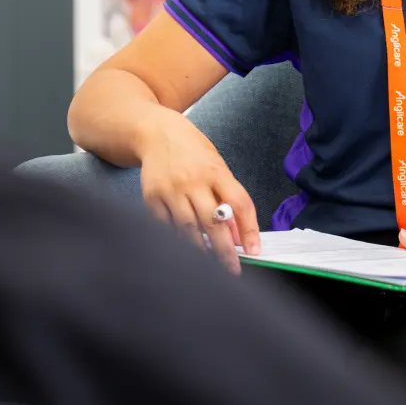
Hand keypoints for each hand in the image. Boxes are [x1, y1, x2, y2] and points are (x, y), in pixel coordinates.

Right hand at [136, 113, 261, 273]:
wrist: (156, 134)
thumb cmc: (193, 153)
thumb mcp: (217, 167)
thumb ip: (228, 198)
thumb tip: (238, 237)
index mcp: (215, 171)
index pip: (239, 203)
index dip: (249, 229)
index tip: (254, 251)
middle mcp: (193, 180)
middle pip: (213, 222)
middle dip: (224, 251)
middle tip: (232, 270)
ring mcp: (170, 189)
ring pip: (188, 229)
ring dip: (200, 250)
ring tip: (209, 264)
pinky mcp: (151, 197)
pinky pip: (165, 227)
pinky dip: (176, 239)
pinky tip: (183, 246)